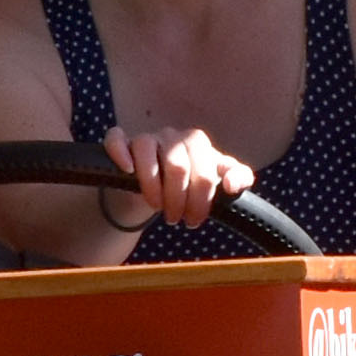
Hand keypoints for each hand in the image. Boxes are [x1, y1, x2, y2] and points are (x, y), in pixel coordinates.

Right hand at [102, 122, 257, 229]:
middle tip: (176, 219)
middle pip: (177, 165)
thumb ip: (238, 177)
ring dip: (152, 187)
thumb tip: (233, 185)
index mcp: (197, 143)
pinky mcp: (121, 143)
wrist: (151, 194)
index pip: (205, 170)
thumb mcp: (215, 183)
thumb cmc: (186, 187)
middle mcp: (172, 136)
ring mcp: (146, 138)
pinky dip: (121, 154)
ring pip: (147, 151)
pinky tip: (128, 171)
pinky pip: (117, 139)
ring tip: (157, 207)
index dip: (202, 200)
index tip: (196, 218)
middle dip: (178, 199)